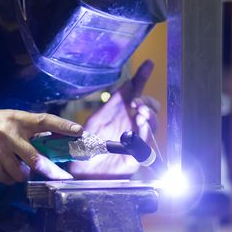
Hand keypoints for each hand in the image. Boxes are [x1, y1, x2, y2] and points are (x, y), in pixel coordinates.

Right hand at [0, 110, 80, 184]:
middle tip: (61, 177)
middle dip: (49, 170)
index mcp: (17, 120)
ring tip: (17, 165)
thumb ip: (30, 129)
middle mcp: (9, 135)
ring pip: (20, 173)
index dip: (62, 126)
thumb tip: (55, 140)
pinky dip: (8, 177)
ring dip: (22, 174)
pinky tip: (3, 167)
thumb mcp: (10, 119)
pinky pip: (6, 179)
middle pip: (34, 159)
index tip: (79, 131)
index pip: (44, 121)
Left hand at [69, 60, 159, 178]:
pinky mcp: (136, 155)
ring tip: (139, 113)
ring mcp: (134, 138)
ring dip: (148, 115)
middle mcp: (130, 124)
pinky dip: (146, 130)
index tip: (148, 64)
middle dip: (147, 102)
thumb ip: (114, 103)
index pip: (136, 92)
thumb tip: (128, 84)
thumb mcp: (97, 119)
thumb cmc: (85, 144)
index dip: (142, 77)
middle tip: (136, 104)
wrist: (79, 168)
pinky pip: (146, 141)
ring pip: (152, 122)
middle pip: (149, 108)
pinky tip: (140, 123)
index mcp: (120, 113)